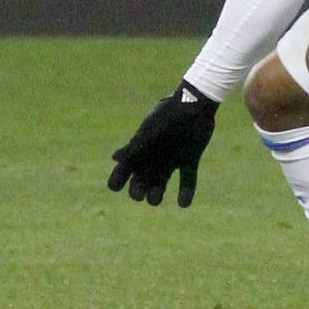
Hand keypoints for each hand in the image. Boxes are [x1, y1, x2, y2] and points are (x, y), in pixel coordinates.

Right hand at [107, 80, 217, 206]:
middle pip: (141, 179)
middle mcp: (154, 155)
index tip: (113, 187)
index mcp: (140, 147)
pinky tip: (183, 204)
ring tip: (154, 200)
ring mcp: (171, 158)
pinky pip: (187, 180)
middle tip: (139, 195)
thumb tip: (114, 158)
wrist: (195, 104)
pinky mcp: (189, 160)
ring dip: (156, 193)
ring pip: (161, 182)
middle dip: (137, 189)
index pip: (124, 166)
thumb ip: (134, 147)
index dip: (117, 177)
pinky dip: (186, 192)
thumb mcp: (149, 132)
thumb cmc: (167, 116)